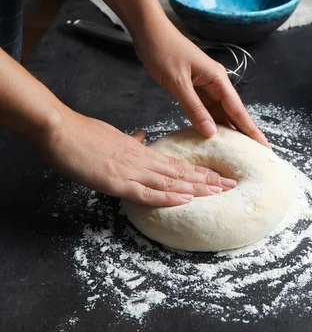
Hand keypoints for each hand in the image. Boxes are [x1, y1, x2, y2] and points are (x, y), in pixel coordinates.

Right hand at [38, 106, 236, 206]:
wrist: (60, 130)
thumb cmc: (82, 133)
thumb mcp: (111, 135)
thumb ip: (128, 140)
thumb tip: (141, 136)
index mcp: (140, 151)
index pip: (176, 164)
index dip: (198, 171)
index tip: (217, 176)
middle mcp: (141, 160)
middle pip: (180, 173)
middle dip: (207, 180)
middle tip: (231, 185)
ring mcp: (130, 171)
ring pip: (170, 182)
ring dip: (196, 189)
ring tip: (219, 193)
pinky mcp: (116, 181)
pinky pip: (147, 193)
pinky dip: (167, 198)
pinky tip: (185, 201)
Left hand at [136, 21, 269, 146]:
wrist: (149, 32)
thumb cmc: (163, 51)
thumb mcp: (178, 82)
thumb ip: (194, 107)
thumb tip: (211, 133)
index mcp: (217, 79)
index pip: (238, 110)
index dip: (251, 130)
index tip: (264, 147)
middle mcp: (215, 83)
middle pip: (233, 113)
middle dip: (245, 133)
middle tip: (258, 156)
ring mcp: (204, 85)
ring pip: (220, 113)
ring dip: (228, 130)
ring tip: (240, 152)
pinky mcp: (193, 87)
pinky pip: (206, 109)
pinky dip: (210, 123)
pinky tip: (214, 137)